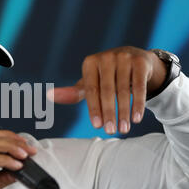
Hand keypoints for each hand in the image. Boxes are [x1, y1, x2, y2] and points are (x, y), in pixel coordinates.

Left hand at [48, 46, 166, 133]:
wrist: (135, 60)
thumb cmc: (106, 76)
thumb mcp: (89, 84)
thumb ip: (73, 93)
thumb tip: (48, 96)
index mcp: (90, 63)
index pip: (91, 90)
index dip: (93, 109)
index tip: (97, 126)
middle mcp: (106, 57)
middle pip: (107, 91)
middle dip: (109, 113)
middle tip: (110, 131)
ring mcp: (124, 57)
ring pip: (124, 90)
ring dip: (123, 112)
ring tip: (124, 129)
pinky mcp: (140, 62)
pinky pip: (139, 86)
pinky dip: (138, 104)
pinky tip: (137, 119)